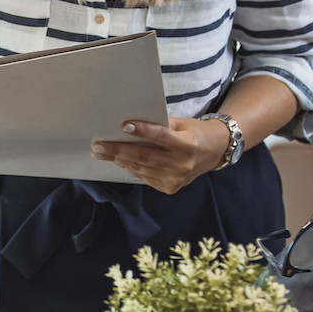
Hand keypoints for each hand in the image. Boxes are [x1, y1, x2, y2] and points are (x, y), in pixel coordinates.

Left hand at [90, 116, 231, 194]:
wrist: (215, 152)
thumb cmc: (194, 132)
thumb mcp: (182, 123)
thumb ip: (160, 125)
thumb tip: (131, 125)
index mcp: (187, 144)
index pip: (161, 137)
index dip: (143, 131)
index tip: (124, 125)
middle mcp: (182, 164)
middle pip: (144, 157)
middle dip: (117, 151)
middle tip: (97, 146)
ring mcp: (176, 179)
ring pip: (141, 169)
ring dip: (119, 160)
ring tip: (101, 152)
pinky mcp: (170, 188)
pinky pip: (145, 177)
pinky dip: (130, 168)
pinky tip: (119, 160)